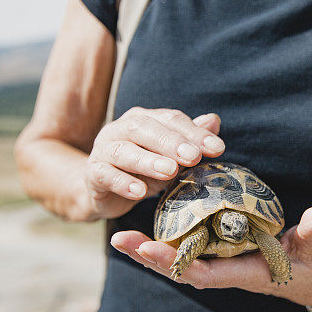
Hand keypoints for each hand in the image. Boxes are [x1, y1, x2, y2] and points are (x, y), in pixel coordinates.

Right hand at [83, 108, 223, 218]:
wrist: (102, 191)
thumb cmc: (141, 171)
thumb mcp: (169, 157)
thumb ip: (189, 141)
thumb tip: (214, 121)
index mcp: (143, 119)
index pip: (170, 119)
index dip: (194, 132)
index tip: (218, 148)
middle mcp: (120, 129)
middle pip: (144, 128)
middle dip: (171, 142)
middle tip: (193, 156)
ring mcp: (103, 150)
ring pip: (124, 151)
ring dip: (148, 161)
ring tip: (170, 171)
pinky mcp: (93, 174)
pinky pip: (105, 175)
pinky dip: (122, 182)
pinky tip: (139, 192)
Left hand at [111, 204, 311, 308]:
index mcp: (247, 274)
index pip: (203, 272)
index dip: (174, 262)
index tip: (147, 248)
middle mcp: (230, 273)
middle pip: (181, 270)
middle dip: (149, 257)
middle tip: (117, 239)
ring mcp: (225, 266)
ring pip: (181, 262)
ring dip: (152, 252)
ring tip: (122, 236)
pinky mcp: (225, 258)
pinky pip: (191, 252)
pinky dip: (170, 243)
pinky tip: (151, 228)